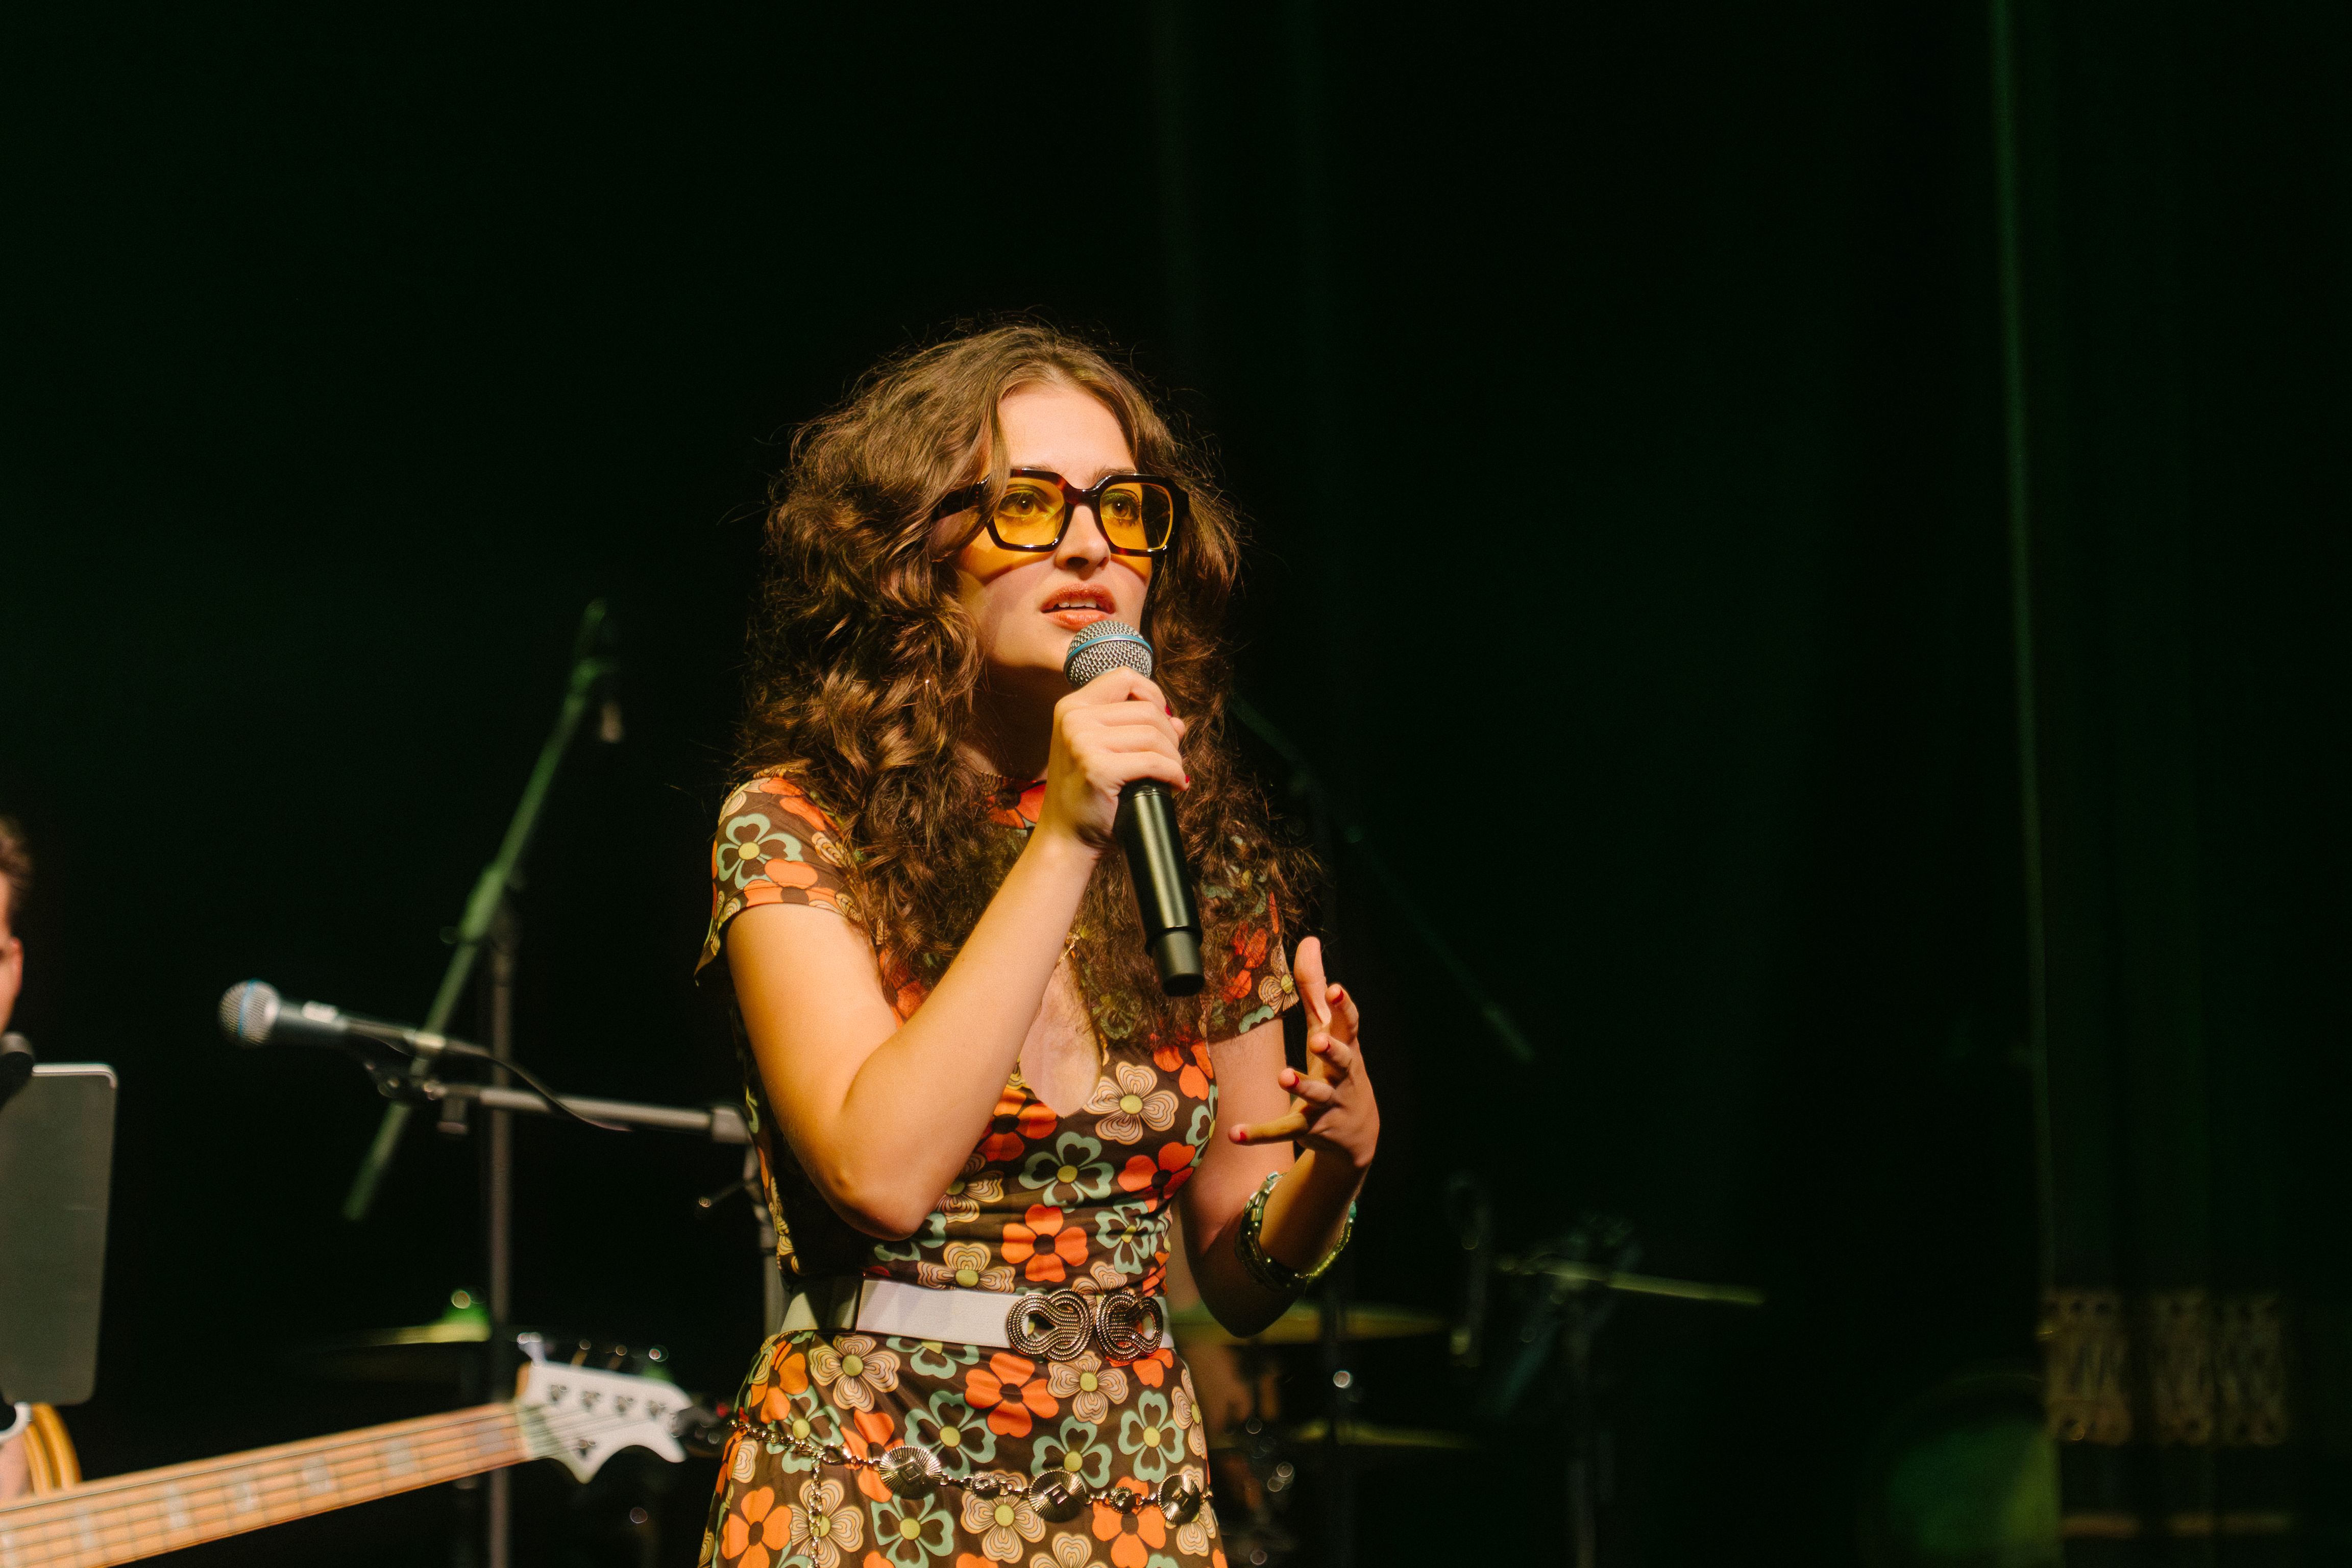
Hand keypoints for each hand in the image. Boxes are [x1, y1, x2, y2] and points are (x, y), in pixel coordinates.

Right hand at [1033, 667, 1187, 850]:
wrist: (1066, 837)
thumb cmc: (1088, 795)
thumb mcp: (1103, 751)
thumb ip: (1135, 728)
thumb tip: (1178, 721)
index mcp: (1072, 707)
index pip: (1124, 677)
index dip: (1152, 693)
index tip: (1162, 719)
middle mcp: (1074, 719)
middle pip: (1146, 708)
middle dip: (1169, 734)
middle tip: (1170, 758)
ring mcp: (1083, 742)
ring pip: (1154, 734)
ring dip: (1174, 756)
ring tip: (1172, 773)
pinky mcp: (1098, 768)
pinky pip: (1155, 762)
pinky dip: (1173, 773)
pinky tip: (1174, 784)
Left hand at [1229, 936, 1378, 1170]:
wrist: (1358, 1132)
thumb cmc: (1338, 1065)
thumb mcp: (1328, 1028)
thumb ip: (1314, 988)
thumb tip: (1310, 941)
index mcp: (1346, 1046)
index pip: (1349, 1024)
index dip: (1344, 1007)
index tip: (1336, 988)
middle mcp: (1342, 1074)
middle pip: (1342, 1060)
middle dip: (1332, 1050)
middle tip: (1318, 1040)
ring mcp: (1327, 1103)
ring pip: (1316, 1095)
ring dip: (1301, 1085)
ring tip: (1283, 1076)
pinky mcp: (1309, 1127)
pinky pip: (1284, 1130)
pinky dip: (1260, 1133)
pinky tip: (1235, 1133)